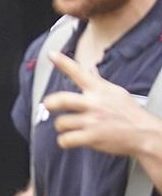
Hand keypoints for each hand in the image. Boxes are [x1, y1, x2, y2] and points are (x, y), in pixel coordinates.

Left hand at [41, 51, 161, 158]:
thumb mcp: (116, 93)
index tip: (51, 54)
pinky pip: (66, 140)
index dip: (63, 62)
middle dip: (50, 103)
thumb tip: (89, 69)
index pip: (79, 72)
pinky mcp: (92, 138)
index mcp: (99, 90)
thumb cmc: (130, 113)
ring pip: (61, 122)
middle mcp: (94, 104)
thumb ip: (98, 82)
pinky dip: (64, 141)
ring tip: (68, 127)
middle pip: (62, 99)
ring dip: (61, 126)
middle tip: (48, 105)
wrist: (146, 134)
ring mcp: (92, 121)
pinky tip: (70, 139)